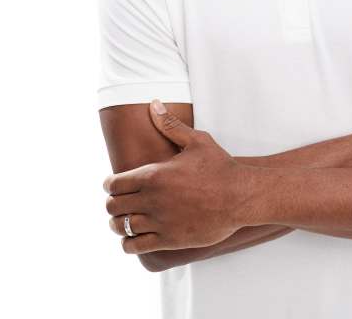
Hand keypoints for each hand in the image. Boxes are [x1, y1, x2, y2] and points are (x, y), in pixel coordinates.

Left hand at [103, 100, 243, 254]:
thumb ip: (170, 124)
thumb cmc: (220, 167)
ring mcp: (159, 222)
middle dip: (112, 203)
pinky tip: (132, 238)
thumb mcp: (196, 141)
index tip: (113, 185)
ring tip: (122, 221)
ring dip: (117, 224)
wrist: (241, 197)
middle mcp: (152, 200)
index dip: (110, 184)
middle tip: (117, 202)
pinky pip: (135, 247)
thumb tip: (154, 104)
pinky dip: (128, 243)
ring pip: (121, 227)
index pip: (113, 184)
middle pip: (112, 206)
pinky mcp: (169, 241)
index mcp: (153, 175)